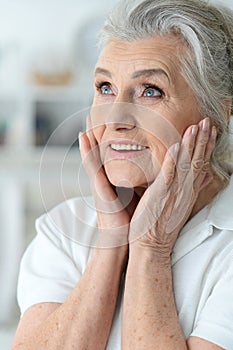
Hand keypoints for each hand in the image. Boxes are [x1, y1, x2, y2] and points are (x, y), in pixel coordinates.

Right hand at [79, 116, 137, 248]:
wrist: (123, 239)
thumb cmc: (134, 218)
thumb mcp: (144, 194)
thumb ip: (150, 180)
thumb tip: (166, 170)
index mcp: (119, 178)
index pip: (118, 152)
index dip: (117, 136)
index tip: (118, 120)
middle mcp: (108, 177)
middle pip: (104, 149)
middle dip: (101, 131)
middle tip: (99, 111)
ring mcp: (100, 182)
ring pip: (95, 153)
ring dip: (90, 135)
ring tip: (88, 116)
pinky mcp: (98, 188)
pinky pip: (91, 165)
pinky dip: (86, 151)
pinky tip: (82, 137)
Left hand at [129, 118, 215, 258]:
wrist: (151, 246)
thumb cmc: (162, 226)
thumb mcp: (181, 205)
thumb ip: (194, 188)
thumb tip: (207, 176)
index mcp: (188, 192)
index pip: (201, 165)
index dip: (206, 146)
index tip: (210, 130)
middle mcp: (185, 191)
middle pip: (198, 161)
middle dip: (203, 140)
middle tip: (207, 121)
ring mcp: (174, 192)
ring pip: (187, 165)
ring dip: (192, 145)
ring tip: (197, 126)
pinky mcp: (161, 195)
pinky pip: (169, 175)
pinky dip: (174, 160)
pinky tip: (177, 146)